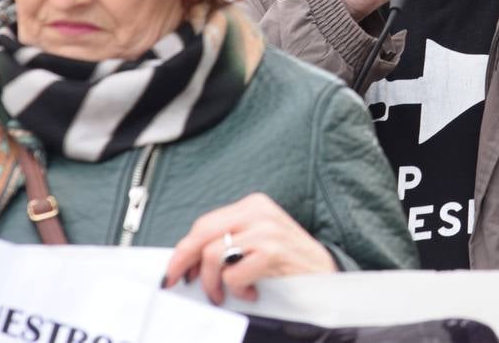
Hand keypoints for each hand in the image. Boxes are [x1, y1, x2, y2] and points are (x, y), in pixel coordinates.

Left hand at [161, 193, 337, 304]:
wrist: (326, 276)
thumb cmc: (287, 262)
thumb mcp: (257, 241)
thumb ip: (228, 241)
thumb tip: (187, 260)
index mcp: (253, 205)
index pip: (204, 224)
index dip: (183, 249)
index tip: (172, 270)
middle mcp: (258, 212)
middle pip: (202, 234)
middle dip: (184, 263)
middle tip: (181, 283)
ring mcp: (266, 230)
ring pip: (213, 255)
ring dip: (213, 283)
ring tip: (225, 294)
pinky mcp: (272, 251)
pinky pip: (233, 273)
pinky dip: (235, 289)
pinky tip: (249, 292)